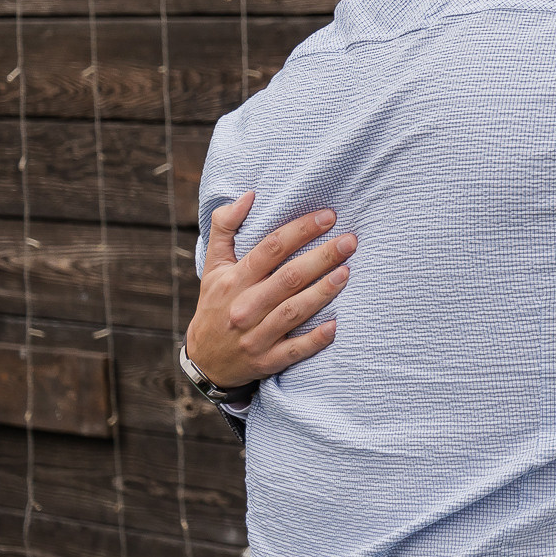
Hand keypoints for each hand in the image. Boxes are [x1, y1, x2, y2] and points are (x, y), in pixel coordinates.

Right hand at [186, 192, 353, 387]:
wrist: (205, 359)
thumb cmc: (216, 303)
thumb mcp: (213, 266)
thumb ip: (225, 228)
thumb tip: (248, 195)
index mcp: (234, 280)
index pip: (270, 249)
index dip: (300, 230)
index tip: (328, 216)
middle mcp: (244, 306)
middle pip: (288, 277)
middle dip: (321, 257)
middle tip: (350, 241)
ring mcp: (256, 336)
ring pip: (293, 311)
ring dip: (322, 292)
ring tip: (348, 272)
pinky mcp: (267, 360)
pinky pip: (295, 350)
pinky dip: (315, 338)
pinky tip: (337, 324)